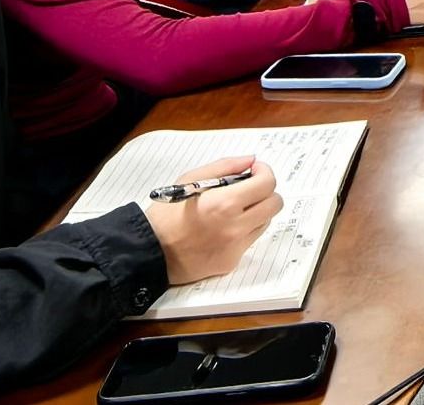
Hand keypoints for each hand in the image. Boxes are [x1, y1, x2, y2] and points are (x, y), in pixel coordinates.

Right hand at [144, 157, 281, 284]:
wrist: (149, 253)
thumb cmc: (166, 214)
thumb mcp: (190, 179)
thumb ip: (225, 166)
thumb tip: (250, 160)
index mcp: (224, 203)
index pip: (267, 183)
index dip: (264, 172)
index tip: (254, 170)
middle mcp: (235, 227)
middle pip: (275, 204)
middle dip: (265, 191)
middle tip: (248, 189)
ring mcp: (235, 248)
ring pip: (266, 222)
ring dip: (257, 211)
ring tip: (233, 209)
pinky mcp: (231, 262)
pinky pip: (250, 240)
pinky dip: (243, 230)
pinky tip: (223, 228)